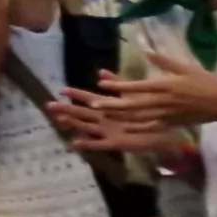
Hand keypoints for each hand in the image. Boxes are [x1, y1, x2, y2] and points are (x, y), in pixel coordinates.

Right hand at [49, 85, 185, 155]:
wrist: (167, 129)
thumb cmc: (150, 111)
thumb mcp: (133, 94)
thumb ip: (118, 83)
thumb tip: (100, 72)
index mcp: (109, 107)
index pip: (89, 98)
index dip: (76, 94)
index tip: (62, 89)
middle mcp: (105, 119)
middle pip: (82, 113)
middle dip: (66, 109)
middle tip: (50, 105)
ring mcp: (108, 131)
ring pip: (87, 126)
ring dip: (73, 124)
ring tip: (60, 120)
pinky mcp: (115, 143)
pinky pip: (99, 144)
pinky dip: (87, 143)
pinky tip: (74, 142)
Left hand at [82, 39, 216, 135]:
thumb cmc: (207, 82)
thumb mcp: (186, 67)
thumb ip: (164, 61)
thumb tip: (146, 51)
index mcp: (166, 86)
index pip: (137, 87)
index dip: (118, 86)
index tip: (102, 84)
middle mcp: (164, 102)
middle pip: (133, 105)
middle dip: (112, 105)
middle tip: (93, 104)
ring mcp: (168, 115)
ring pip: (139, 118)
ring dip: (120, 116)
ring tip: (103, 114)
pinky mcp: (173, 124)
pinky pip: (152, 128)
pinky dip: (137, 129)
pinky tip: (125, 128)